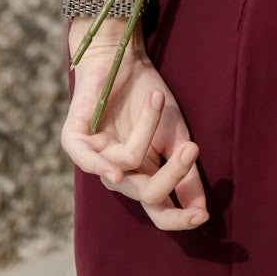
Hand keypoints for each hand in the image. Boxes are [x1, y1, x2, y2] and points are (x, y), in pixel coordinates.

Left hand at [61, 33, 207, 231]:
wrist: (124, 57)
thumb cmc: (150, 96)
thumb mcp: (176, 136)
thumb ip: (185, 174)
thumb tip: (202, 213)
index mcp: (142, 176)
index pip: (159, 210)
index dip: (179, 218)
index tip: (203, 217)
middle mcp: (118, 174)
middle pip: (147, 195)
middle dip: (171, 174)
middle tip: (191, 148)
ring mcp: (93, 158)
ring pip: (127, 166)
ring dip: (146, 132)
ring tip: (158, 100)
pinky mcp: (73, 140)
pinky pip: (88, 162)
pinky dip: (103, 166)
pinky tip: (118, 172)